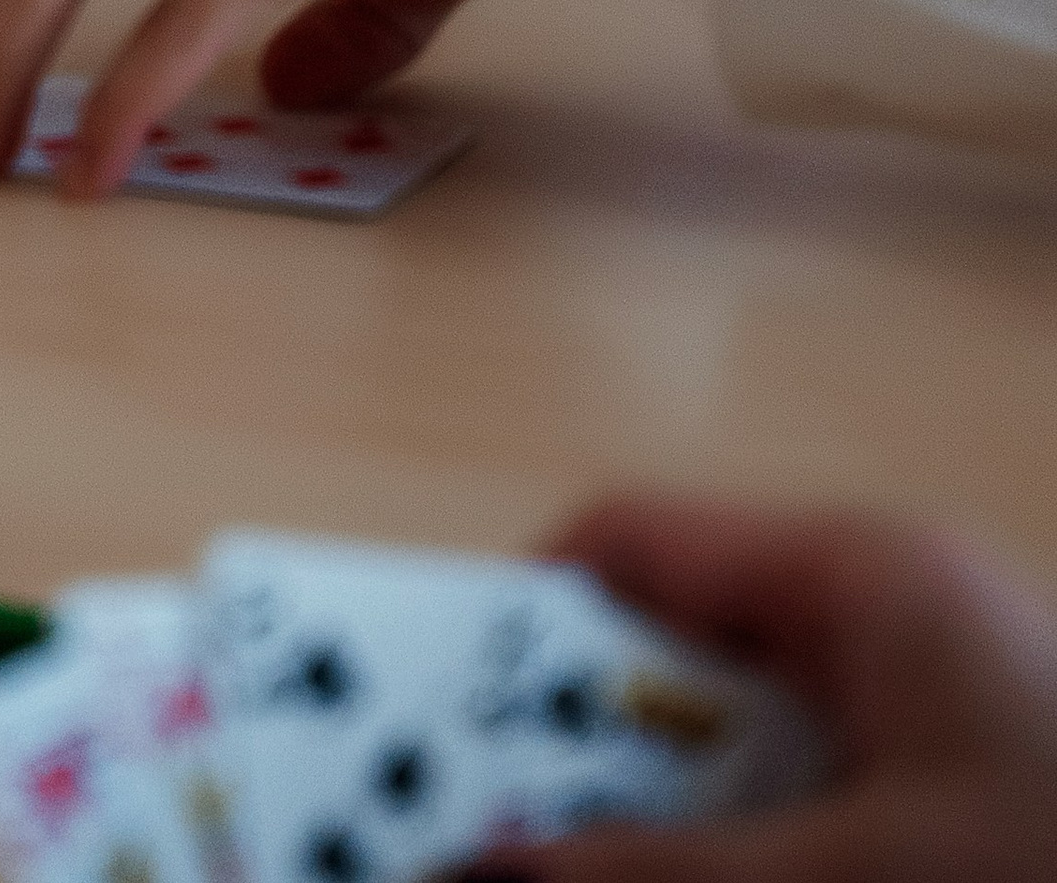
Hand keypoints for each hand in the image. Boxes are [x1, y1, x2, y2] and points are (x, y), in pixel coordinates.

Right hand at [474, 495, 1056, 879]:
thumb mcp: (860, 868)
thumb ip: (673, 866)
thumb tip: (490, 862)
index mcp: (854, 570)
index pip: (632, 539)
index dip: (524, 624)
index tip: (434, 724)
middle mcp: (880, 608)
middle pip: (676, 653)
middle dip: (587, 754)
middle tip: (505, 835)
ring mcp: (924, 693)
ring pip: (737, 738)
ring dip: (666, 814)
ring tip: (584, 863)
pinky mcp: (954, 771)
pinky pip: (808, 784)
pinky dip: (744, 839)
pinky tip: (707, 874)